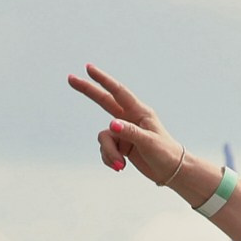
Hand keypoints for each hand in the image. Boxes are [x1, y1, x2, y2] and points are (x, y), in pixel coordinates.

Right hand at [66, 64, 186, 185]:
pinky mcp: (120, 145)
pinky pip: (106, 150)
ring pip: (104, 137)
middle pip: (104, 101)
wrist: (171, 172)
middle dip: (88, 91)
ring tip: (121, 166)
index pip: (118, 92)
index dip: (103, 80)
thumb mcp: (149, 143)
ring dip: (108, 152)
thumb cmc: (165, 154)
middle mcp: (130, 119)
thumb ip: (130, 133)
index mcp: (140, 112)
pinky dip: (110, 159)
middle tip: (70, 78)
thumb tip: (112, 125)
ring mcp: (124, 132)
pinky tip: (120, 167)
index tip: (89, 68)